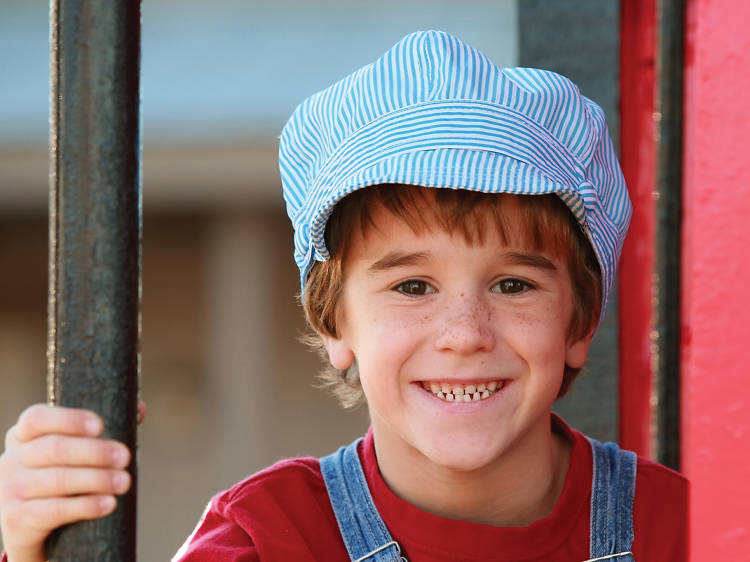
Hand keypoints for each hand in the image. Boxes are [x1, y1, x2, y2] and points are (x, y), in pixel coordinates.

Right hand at [0, 403, 144, 561]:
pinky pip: (54, 510)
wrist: (30, 526)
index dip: (69, 419)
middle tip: (125, 457)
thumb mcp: (72, 452)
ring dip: (97, 479)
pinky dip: (86, 506)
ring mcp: (9, 489)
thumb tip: (138, 409)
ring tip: (125, 481)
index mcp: (24, 435)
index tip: (100, 426)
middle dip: (95, 452)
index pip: (37, 418)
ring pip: (57, 480)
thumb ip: (101, 430)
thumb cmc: (60, 478)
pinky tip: (108, 503)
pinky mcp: (15, 519)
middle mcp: (12, 459)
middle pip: (54, 448)